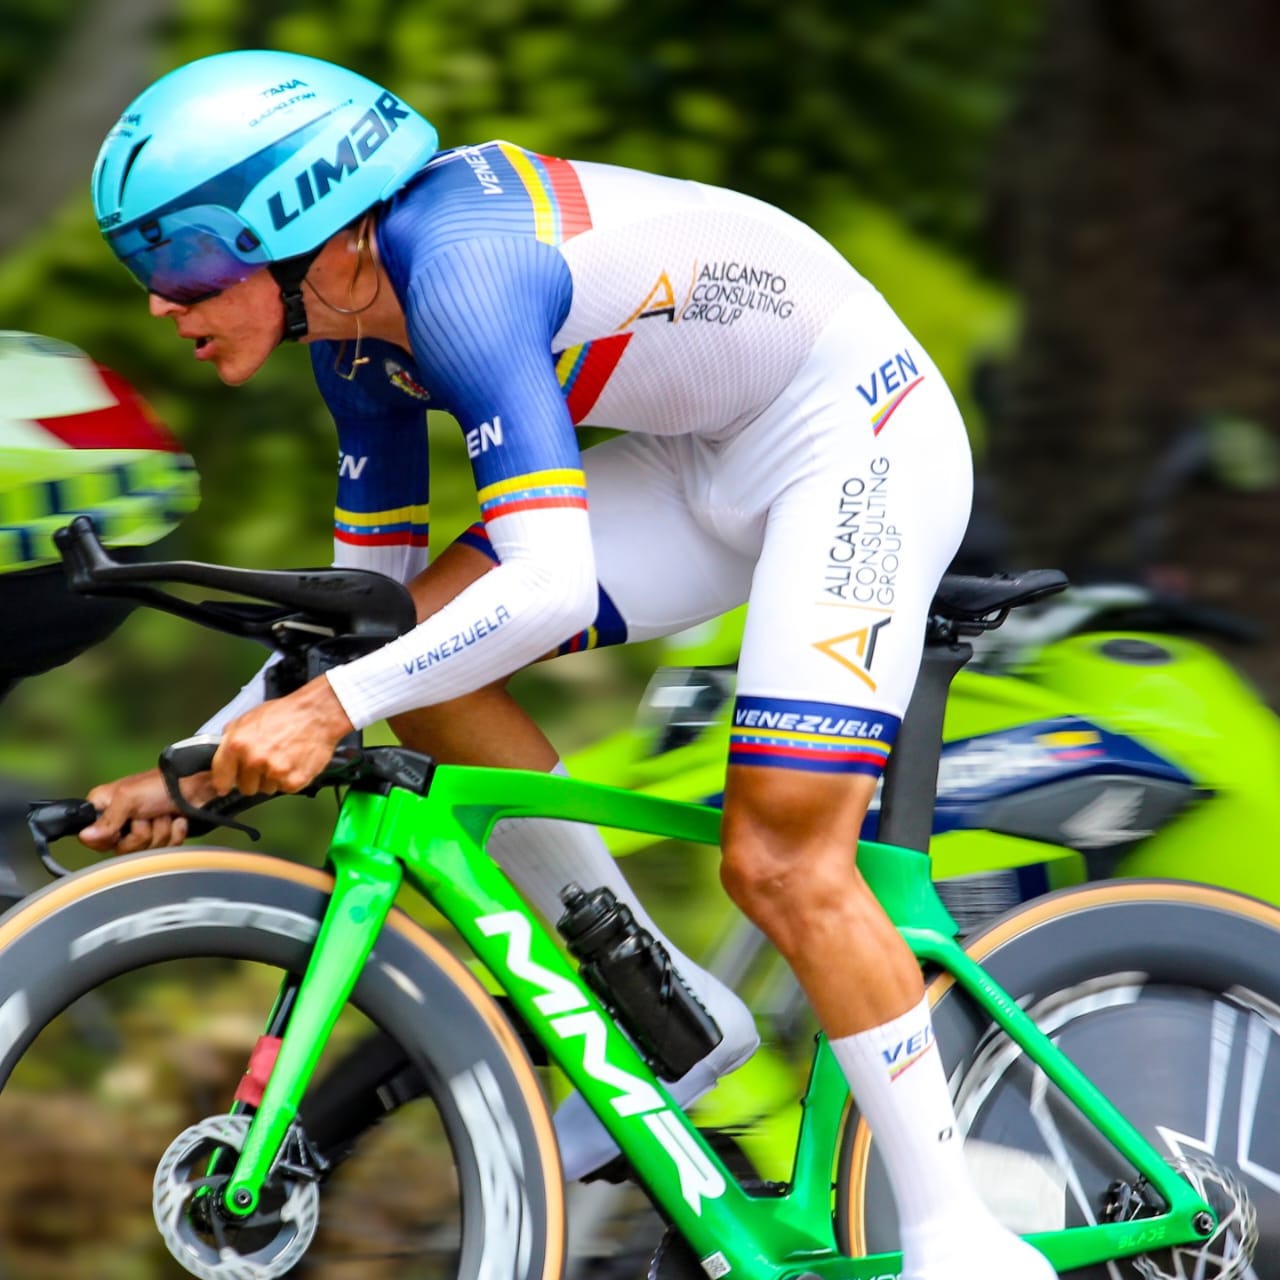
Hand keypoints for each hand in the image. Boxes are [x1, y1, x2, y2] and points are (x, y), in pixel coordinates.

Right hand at [80, 767, 216, 852]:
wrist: (197, 786)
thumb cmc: (161, 784)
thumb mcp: (129, 797)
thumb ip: (107, 819)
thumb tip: (85, 836)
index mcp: (103, 808)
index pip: (93, 840)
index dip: (109, 837)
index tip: (121, 827)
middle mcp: (119, 821)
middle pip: (122, 849)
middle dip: (142, 833)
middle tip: (148, 815)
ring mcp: (142, 830)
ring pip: (146, 850)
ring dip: (161, 831)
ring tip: (165, 814)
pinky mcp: (162, 836)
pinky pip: (166, 849)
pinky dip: (175, 834)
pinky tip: (178, 820)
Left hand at [211, 676, 354, 797]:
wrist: (318, 713)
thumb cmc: (285, 713)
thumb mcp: (249, 718)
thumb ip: (232, 738)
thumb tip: (223, 758)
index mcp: (238, 744)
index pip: (221, 776)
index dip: (223, 783)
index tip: (224, 787)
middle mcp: (254, 760)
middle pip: (245, 787)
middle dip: (254, 778)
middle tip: (267, 762)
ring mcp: (275, 772)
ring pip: (267, 789)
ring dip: (273, 778)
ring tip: (284, 758)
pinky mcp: (294, 781)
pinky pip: (286, 789)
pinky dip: (290, 779)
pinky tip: (295, 762)